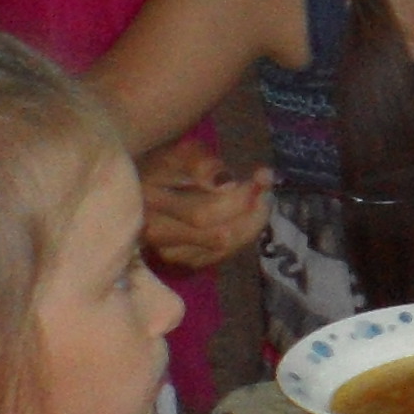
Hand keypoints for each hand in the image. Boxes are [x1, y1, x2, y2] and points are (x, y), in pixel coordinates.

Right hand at [137, 138, 270, 272]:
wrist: (151, 187)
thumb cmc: (169, 165)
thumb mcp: (183, 152)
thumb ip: (202, 164)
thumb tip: (226, 183)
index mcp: (148, 201)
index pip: (203, 214)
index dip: (240, 198)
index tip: (262, 175)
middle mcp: (153, 232)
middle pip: (218, 235)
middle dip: (252, 210)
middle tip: (265, 186)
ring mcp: (168, 251)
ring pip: (224, 247)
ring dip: (250, 222)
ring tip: (259, 197)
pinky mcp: (183, 260)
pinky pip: (223, 253)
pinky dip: (242, 234)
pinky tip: (245, 214)